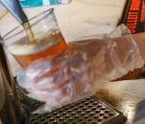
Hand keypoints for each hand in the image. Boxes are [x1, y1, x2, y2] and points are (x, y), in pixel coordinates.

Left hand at [17, 25, 143, 112]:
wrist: (117, 56)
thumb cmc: (100, 47)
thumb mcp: (79, 44)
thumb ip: (64, 51)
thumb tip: (49, 56)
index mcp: (73, 54)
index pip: (49, 64)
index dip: (35, 70)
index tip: (27, 72)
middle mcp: (76, 68)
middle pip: (50, 80)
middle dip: (36, 84)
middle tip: (26, 85)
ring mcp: (81, 80)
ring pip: (58, 91)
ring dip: (43, 94)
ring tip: (34, 93)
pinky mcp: (86, 89)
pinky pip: (69, 97)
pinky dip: (57, 100)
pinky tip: (49, 101)